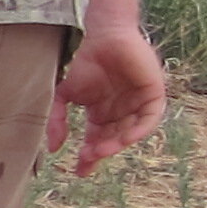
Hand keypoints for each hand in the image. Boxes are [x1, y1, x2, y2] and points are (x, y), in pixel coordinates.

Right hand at [50, 24, 168, 174]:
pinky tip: (125, 138)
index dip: (89, 156)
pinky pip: (150, 118)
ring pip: (130, 131)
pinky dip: (139, 129)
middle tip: (88, 159)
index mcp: (102, 113)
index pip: (97, 140)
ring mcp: (138, 104)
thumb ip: (57, 120)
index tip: (79, 171)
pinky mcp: (153, 95)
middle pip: (113, 139)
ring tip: (101, 151)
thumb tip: (52, 149)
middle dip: (101, 151)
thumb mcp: (64, 94)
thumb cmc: (84, 61)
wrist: (103, 36)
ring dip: (117, 143)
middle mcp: (121, 112)